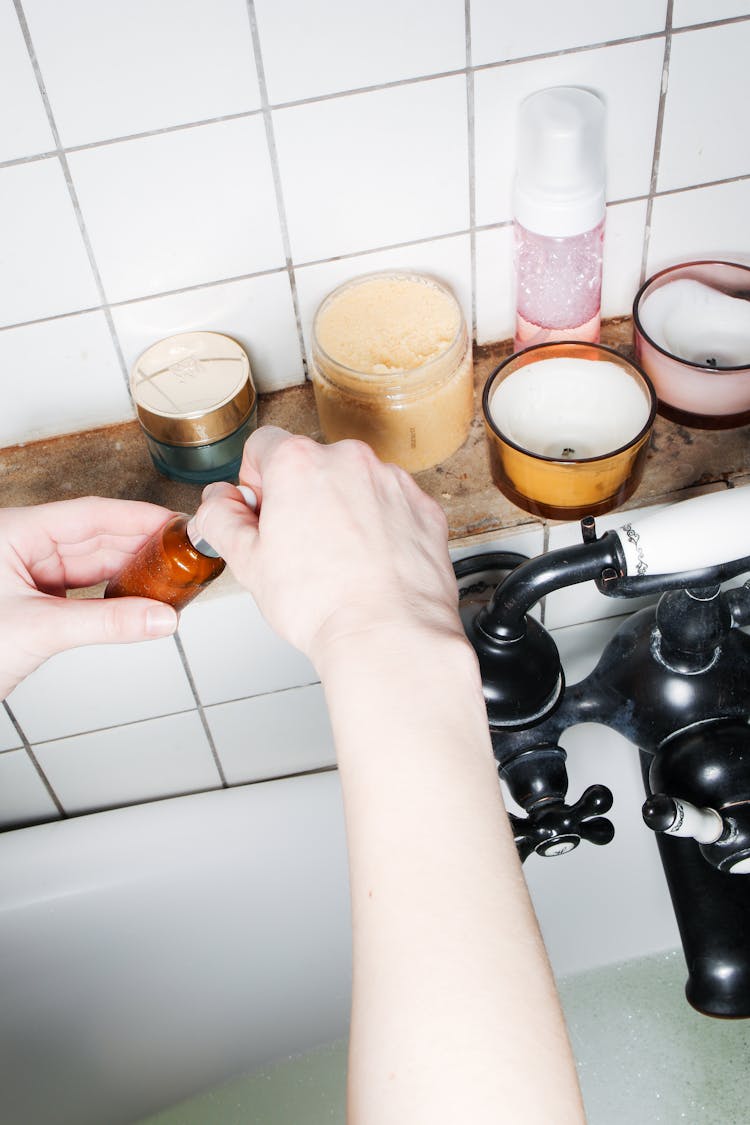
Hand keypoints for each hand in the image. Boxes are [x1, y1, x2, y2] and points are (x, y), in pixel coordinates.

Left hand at [0, 497, 177, 698]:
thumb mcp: (39, 630)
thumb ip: (106, 624)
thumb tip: (159, 618)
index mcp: (15, 533)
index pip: (91, 514)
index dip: (139, 517)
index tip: (177, 523)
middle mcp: (23, 547)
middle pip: (97, 538)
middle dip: (142, 548)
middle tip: (186, 556)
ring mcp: (28, 575)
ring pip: (93, 566)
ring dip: (132, 575)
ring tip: (172, 580)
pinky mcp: (35, 601)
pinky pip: (85, 592)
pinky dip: (114, 599)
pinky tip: (140, 602)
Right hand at [192, 427, 463, 667]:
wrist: (387, 634)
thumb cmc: (321, 603)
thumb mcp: (247, 562)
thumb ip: (221, 520)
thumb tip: (217, 504)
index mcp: (299, 463)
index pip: (263, 447)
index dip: (256, 483)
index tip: (263, 513)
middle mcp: (350, 460)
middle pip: (313, 465)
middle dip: (302, 498)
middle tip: (298, 549)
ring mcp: (392, 482)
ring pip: (355, 485)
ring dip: (344, 511)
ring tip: (339, 563)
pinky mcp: (424, 509)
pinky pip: (392, 507)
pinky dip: (381, 527)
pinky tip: (370, 564)